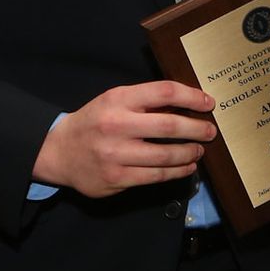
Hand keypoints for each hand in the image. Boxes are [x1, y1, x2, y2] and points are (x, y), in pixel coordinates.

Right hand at [31, 80, 213, 197]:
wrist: (59, 152)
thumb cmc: (94, 122)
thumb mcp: (114, 102)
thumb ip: (145, 102)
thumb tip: (188, 104)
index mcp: (118, 99)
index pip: (164, 92)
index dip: (191, 97)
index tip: (208, 103)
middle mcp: (117, 125)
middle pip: (170, 125)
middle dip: (197, 129)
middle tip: (210, 131)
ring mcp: (116, 154)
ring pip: (166, 155)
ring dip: (190, 152)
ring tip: (199, 150)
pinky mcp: (117, 178)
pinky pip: (157, 176)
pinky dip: (177, 171)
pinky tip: (186, 167)